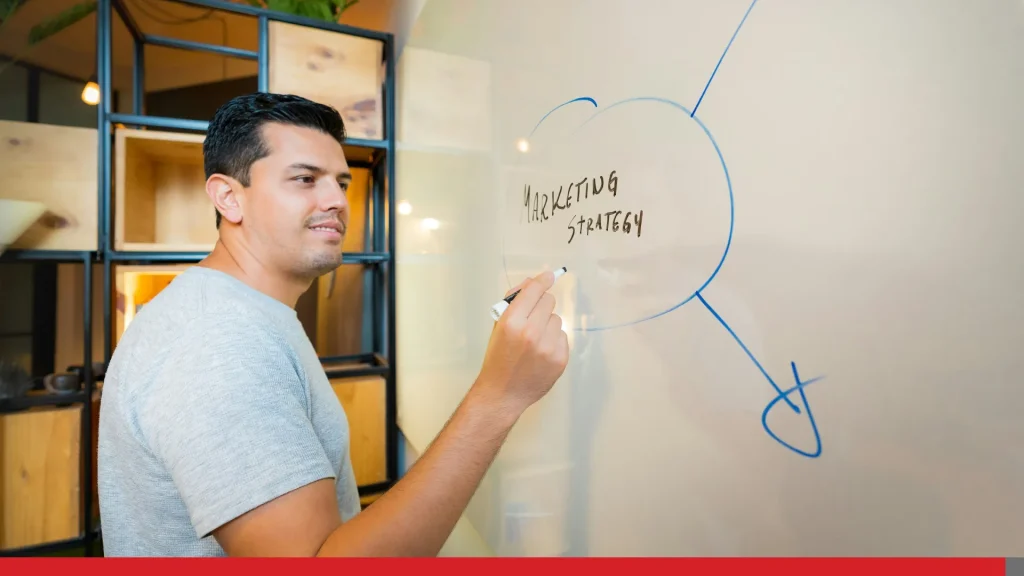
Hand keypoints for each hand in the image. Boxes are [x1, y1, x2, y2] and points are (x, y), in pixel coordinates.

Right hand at [472, 270, 569, 420]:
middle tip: (532, 317)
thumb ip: (514, 302)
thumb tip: (533, 282)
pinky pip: (563, 336)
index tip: (549, 275)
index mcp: (511, 322)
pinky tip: (542, 352)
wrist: (503, 393)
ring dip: (547, 324)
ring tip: (535, 340)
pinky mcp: (560, 358)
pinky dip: (554, 340)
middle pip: (549, 301)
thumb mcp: (498, 326)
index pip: (533, 291)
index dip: (541, 281)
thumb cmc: (497, 357)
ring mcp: (548, 347)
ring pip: (557, 319)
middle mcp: (531, 332)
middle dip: (541, 306)